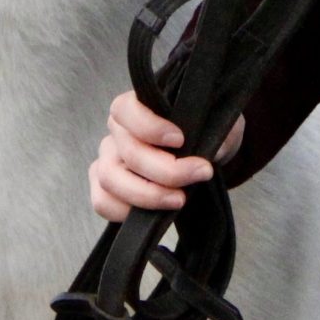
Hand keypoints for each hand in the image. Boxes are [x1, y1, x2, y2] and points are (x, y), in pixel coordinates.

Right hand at [87, 90, 246, 223]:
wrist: (204, 155)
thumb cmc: (206, 131)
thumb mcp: (218, 123)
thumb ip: (213, 131)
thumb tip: (209, 150)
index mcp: (136, 106)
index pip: (125, 109)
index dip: (150, 126)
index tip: (180, 139)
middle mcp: (117, 132)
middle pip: (127, 152)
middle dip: (166, 170)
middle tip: (200, 174)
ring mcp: (108, 159)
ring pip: (110, 179)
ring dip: (147, 195)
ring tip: (180, 199)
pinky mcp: (107, 187)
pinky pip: (102, 201)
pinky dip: (123, 211)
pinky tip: (154, 213)